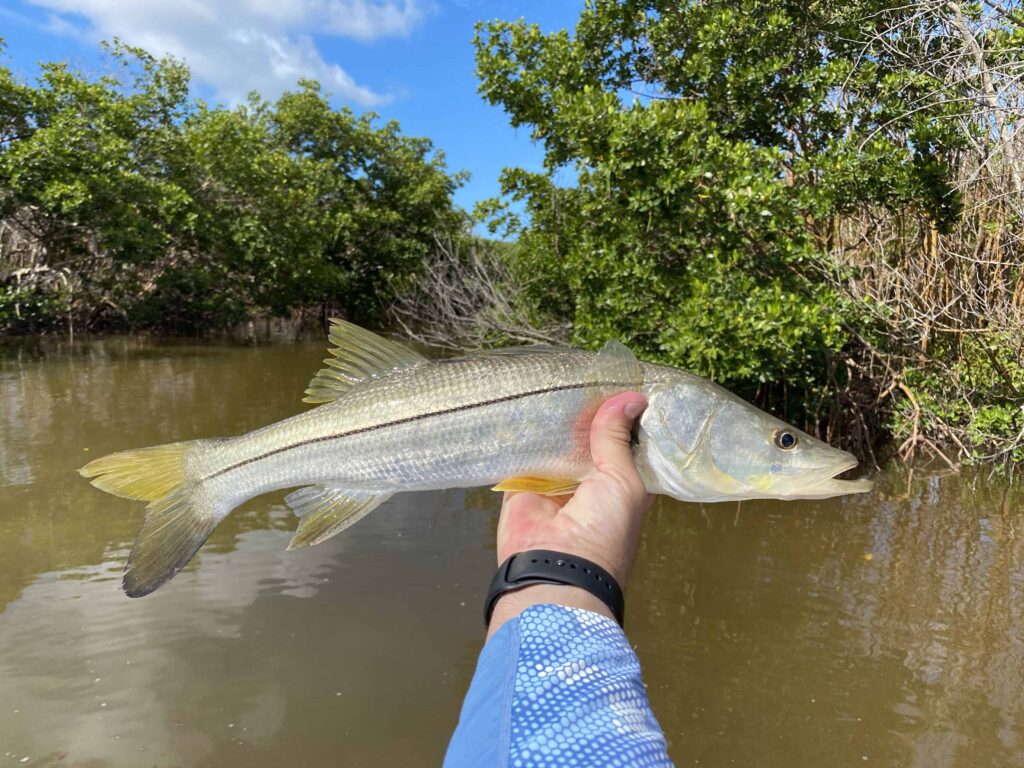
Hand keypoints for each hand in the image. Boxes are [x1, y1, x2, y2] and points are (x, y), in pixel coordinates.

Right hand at [488, 391, 652, 635]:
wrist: (554, 570)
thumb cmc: (603, 531)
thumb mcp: (623, 481)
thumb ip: (618, 439)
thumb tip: (631, 398)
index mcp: (622, 485)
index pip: (625, 443)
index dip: (625, 416)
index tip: (623, 381)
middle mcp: (589, 483)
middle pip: (589, 439)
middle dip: (588, 412)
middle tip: (586, 372)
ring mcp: (554, 484)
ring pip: (556, 443)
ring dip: (556, 419)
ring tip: (558, 378)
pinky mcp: (522, 485)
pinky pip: (523, 453)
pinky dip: (525, 433)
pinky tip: (527, 401)